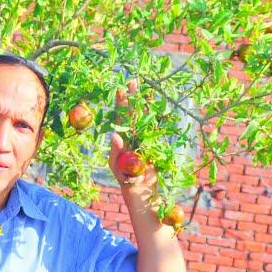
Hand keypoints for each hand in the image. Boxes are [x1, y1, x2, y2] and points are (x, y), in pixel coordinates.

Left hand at [108, 80, 157, 210]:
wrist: (140, 190)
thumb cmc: (124, 178)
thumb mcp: (116, 165)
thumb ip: (116, 151)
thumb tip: (114, 135)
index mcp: (122, 138)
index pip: (121, 116)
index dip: (121, 103)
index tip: (121, 89)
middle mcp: (133, 134)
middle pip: (132, 112)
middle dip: (133, 97)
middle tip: (133, 81)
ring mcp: (144, 138)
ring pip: (144, 117)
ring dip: (144, 103)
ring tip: (143, 87)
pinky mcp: (155, 143)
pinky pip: (156, 127)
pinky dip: (157, 115)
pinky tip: (157, 104)